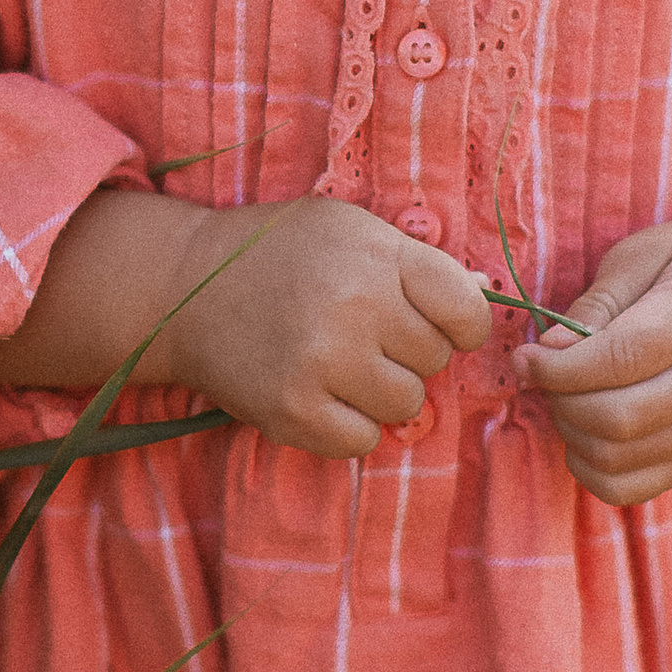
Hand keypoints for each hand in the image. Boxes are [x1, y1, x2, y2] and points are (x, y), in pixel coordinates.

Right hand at [0, 186, 492, 458]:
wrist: (184, 286)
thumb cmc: (279, 252)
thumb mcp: (350, 229)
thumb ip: (416, 262)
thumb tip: (486, 295)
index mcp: (378, 255)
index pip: (469, 311)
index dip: (461, 325)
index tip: (435, 324)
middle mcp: (356, 306)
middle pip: (436, 361)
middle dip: (409, 353)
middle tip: (365, 337)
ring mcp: (322, 361)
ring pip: (406, 405)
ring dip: (382, 393)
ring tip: (341, 366)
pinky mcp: (292, 410)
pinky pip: (362, 442)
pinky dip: (347, 426)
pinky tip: (320, 395)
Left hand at [517, 200, 671, 506]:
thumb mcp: (634, 260)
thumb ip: (591, 306)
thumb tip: (547, 353)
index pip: (622, 358)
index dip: (561, 367)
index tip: (525, 358)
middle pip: (619, 418)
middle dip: (561, 400)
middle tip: (545, 375)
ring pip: (617, 458)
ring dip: (570, 433)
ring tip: (566, 396)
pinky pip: (627, 488)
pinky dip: (588, 467)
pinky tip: (583, 431)